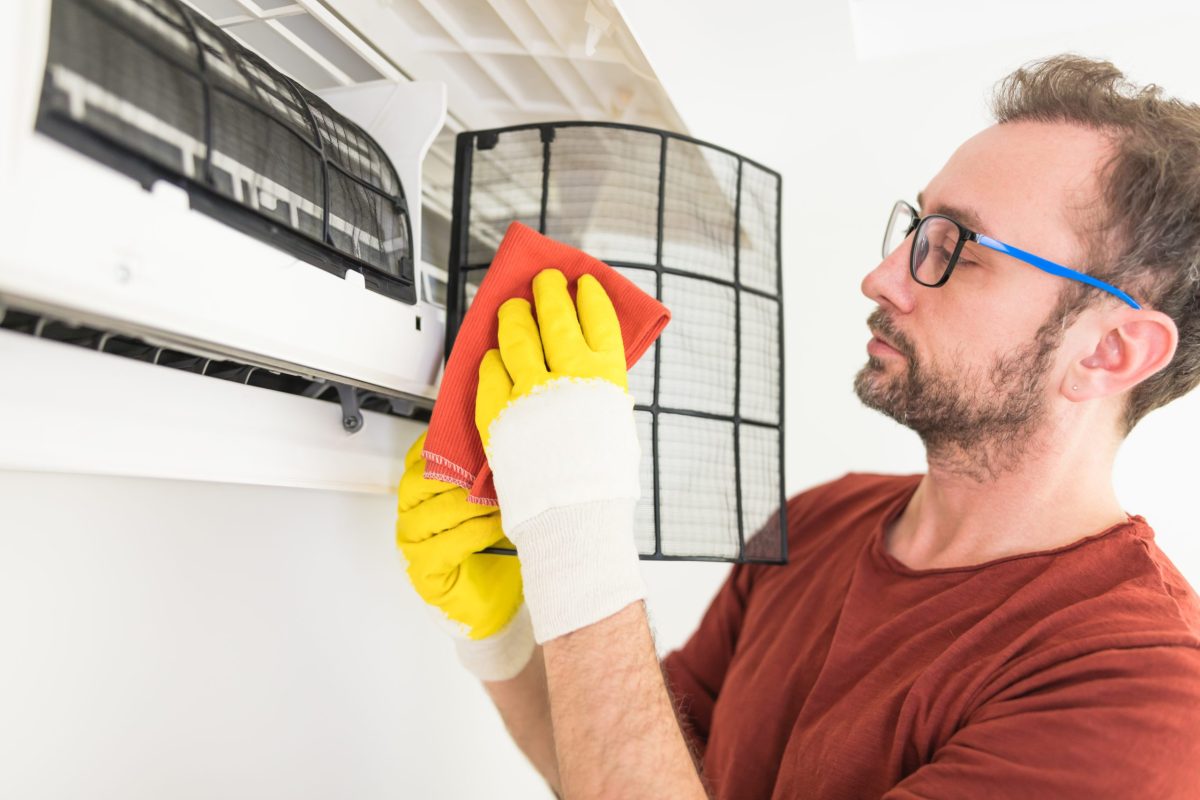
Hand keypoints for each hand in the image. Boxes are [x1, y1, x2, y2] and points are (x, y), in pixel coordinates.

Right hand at [395, 431, 533, 679]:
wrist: (500, 601)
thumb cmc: (497, 548)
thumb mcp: (495, 499)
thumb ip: (489, 472)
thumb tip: (506, 440)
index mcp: (422, 489)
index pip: (420, 454)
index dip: (449, 443)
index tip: (479, 435)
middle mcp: (411, 513)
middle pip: (423, 478)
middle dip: (461, 470)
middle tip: (494, 467)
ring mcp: (412, 543)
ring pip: (433, 509)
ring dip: (472, 501)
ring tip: (502, 498)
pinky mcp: (423, 571)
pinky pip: (446, 544)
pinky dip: (475, 531)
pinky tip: (498, 526)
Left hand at [474, 268, 644, 643]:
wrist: (573, 521)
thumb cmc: (601, 481)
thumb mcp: (614, 421)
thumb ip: (599, 386)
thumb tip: (586, 361)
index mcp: (605, 376)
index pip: (597, 317)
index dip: (587, 296)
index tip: (582, 285)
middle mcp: (568, 376)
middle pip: (553, 316)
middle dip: (547, 292)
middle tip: (544, 282)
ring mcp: (529, 392)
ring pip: (515, 336)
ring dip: (513, 317)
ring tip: (512, 309)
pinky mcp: (499, 412)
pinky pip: (489, 372)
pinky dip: (491, 360)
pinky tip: (494, 356)